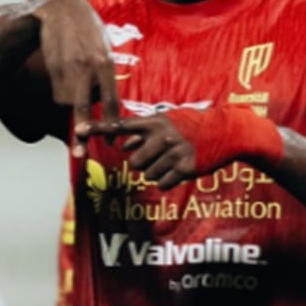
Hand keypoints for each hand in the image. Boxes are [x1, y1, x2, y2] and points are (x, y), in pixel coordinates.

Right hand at [36, 0, 118, 154]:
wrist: (60, 10)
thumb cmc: (88, 33)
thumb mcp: (102, 49)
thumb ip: (105, 75)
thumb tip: (104, 105)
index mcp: (105, 63)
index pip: (110, 100)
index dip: (110, 123)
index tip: (109, 140)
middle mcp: (87, 67)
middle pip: (83, 107)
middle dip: (82, 132)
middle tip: (80, 154)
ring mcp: (67, 68)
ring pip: (67, 100)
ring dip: (70, 100)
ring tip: (73, 76)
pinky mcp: (51, 68)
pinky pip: (57, 91)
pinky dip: (60, 90)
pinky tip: (63, 71)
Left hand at [76, 106, 283, 189]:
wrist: (228, 132)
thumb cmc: (194, 126)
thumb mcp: (169, 122)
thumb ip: (144, 132)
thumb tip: (122, 146)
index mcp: (155, 122)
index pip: (121, 126)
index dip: (97, 128)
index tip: (77, 130)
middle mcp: (162, 136)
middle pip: (134, 162)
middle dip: (144, 163)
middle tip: (161, 156)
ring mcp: (174, 152)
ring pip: (148, 175)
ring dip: (158, 172)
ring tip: (174, 160)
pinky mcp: (185, 168)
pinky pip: (162, 184)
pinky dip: (168, 181)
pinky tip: (181, 169)